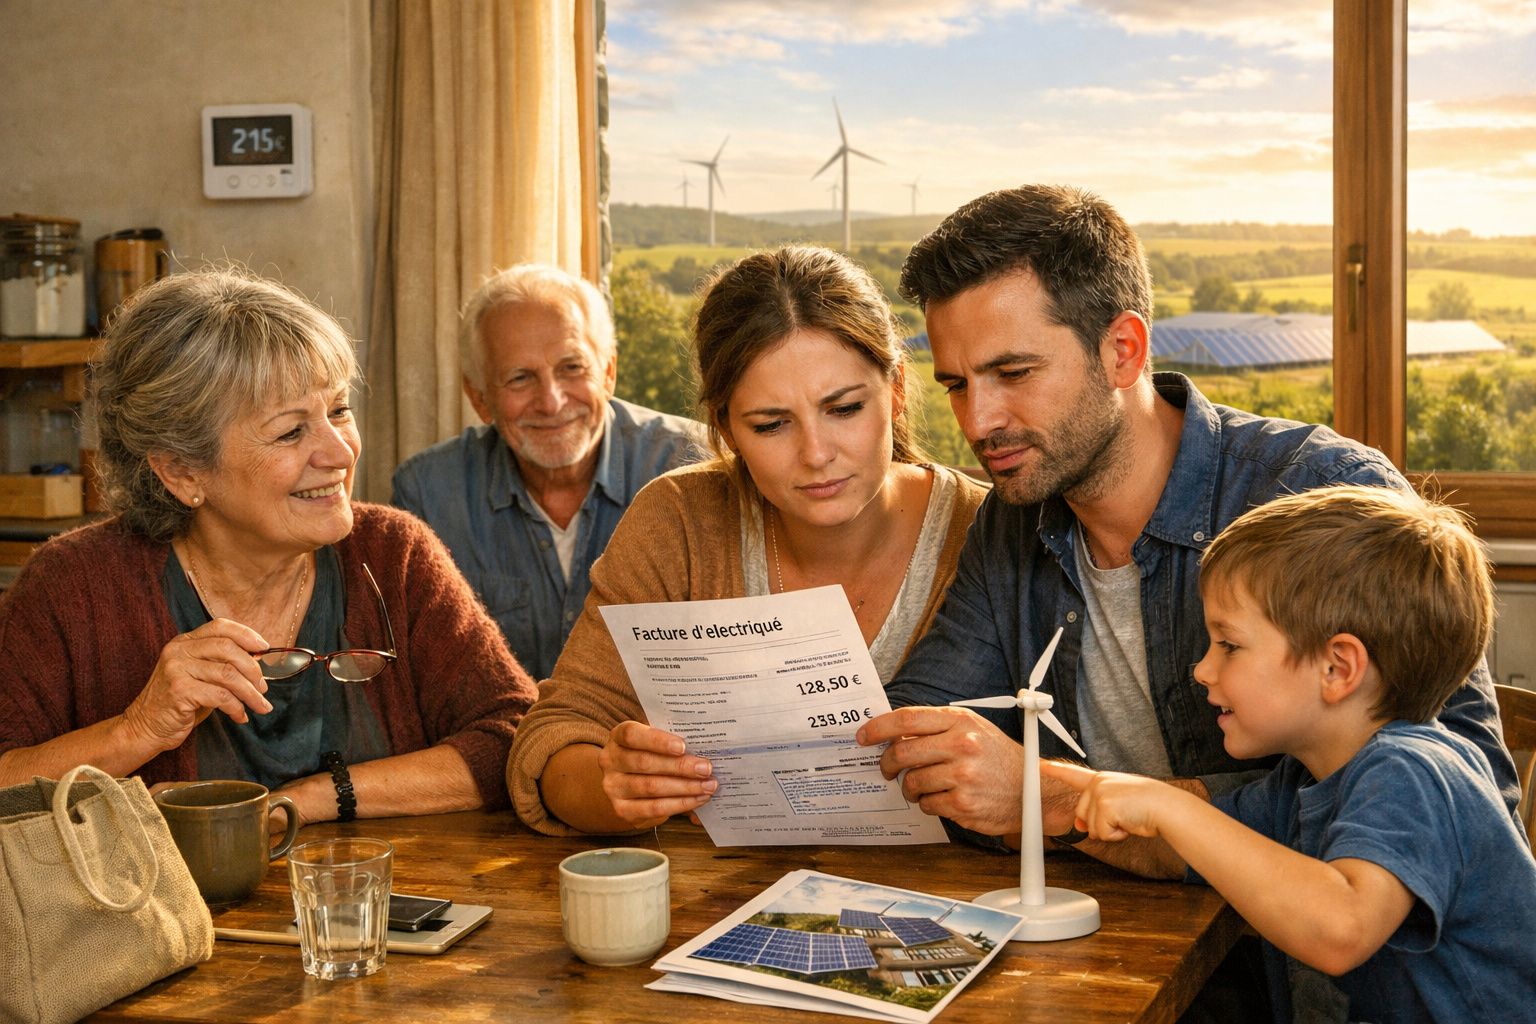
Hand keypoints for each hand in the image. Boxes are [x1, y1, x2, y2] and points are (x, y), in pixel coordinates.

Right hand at [119, 618, 271, 754]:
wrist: (145, 727)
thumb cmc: (180, 702)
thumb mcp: (201, 676)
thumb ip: (223, 663)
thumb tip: (258, 657)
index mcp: (185, 642)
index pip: (220, 626)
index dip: (246, 634)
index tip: (265, 648)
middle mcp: (178, 650)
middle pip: (228, 648)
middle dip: (253, 669)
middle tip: (263, 688)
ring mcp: (176, 669)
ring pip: (228, 674)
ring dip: (250, 693)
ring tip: (260, 706)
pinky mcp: (179, 690)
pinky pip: (220, 695)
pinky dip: (236, 707)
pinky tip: (240, 716)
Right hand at [596, 721, 716, 828]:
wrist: (628, 782)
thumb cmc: (651, 755)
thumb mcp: (657, 742)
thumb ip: (674, 744)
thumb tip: (706, 751)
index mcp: (618, 736)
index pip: (632, 735)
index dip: (658, 741)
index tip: (683, 746)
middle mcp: (610, 760)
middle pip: (645, 763)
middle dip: (680, 767)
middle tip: (706, 769)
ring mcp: (613, 787)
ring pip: (651, 787)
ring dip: (685, 787)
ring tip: (708, 786)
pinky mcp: (622, 810)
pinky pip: (654, 808)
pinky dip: (680, 804)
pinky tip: (698, 799)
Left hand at [857, 706, 1027, 834]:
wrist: (1033, 789)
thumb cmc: (998, 757)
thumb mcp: (973, 729)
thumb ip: (938, 727)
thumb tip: (896, 733)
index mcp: (960, 721)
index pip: (907, 719)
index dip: (879, 727)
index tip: (863, 736)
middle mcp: (961, 745)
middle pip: (903, 752)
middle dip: (887, 764)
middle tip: (888, 769)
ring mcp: (962, 776)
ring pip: (912, 782)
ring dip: (910, 787)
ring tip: (922, 787)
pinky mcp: (963, 803)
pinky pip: (927, 804)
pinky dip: (928, 803)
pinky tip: (943, 798)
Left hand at [1040, 760, 1169, 841]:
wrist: (1165, 807)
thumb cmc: (1147, 806)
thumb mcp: (1118, 805)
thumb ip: (1097, 811)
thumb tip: (1079, 827)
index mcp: (1102, 780)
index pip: (1074, 774)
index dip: (1055, 770)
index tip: (1040, 766)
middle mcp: (1098, 783)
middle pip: (1081, 814)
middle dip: (1100, 823)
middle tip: (1123, 816)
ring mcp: (1100, 793)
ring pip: (1091, 827)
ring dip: (1110, 830)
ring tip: (1128, 818)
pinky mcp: (1104, 806)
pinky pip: (1101, 833)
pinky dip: (1116, 835)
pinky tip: (1128, 823)